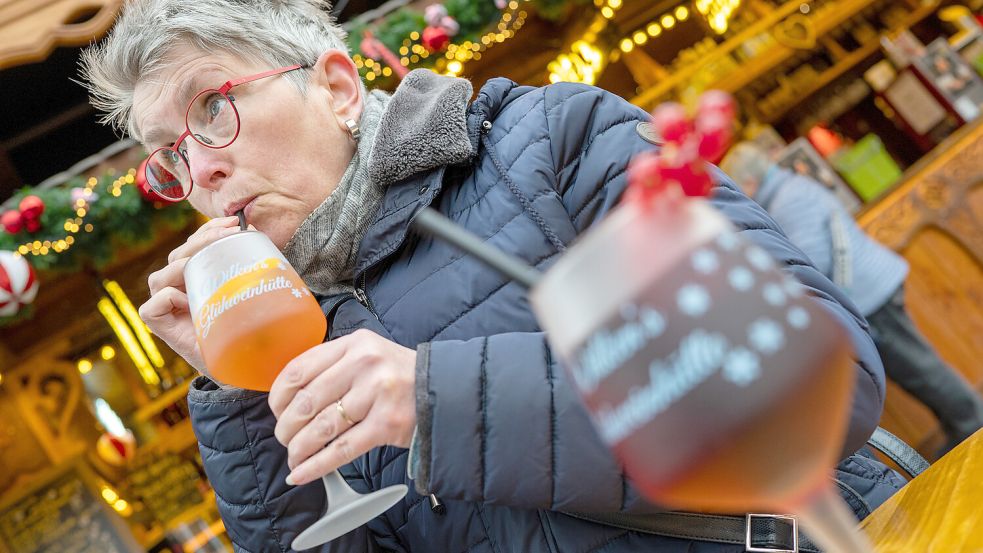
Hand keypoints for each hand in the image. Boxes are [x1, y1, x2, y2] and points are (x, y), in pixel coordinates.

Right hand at [139, 216, 242, 372]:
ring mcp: (166, 309)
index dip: (209, 230)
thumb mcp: (247, 289)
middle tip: (231, 234)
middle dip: (203, 240)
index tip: (235, 222)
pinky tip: (190, 303)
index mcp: (196, 277)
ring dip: (184, 265)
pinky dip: (169, 299)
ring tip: (210, 265)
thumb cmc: (245, 327)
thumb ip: (246, 262)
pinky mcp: (159, 327)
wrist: (242, 367)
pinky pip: (153, 307)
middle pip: (177, 255)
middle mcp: (177, 290)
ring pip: (160, 277)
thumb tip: (254, 229)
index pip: (193, 245)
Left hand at [269, 329, 416, 485]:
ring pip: (321, 427)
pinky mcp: (387, 424)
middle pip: (307, 401)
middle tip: (284, 439)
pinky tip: (301, 474)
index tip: (276, 411)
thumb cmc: (400, 376)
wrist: (447, 390)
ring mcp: (377, 393)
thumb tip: (290, 398)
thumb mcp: (368, 355)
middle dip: (286, 427)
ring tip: (294, 457)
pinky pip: (342, 449)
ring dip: (299, 448)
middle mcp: (364, 364)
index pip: (299, 369)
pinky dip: (316, 465)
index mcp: (354, 344)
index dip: (279, 396)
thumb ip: (334, 366)